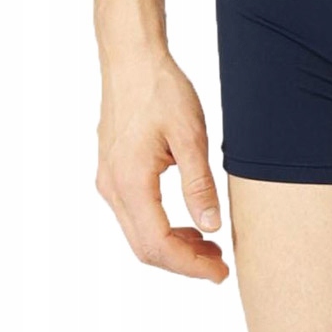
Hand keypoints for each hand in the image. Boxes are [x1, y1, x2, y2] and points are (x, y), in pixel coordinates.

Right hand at [94, 47, 228, 281]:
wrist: (132, 59)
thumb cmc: (162, 90)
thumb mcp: (191, 136)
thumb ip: (200, 185)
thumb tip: (211, 227)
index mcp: (131, 182)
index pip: (158, 244)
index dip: (191, 266)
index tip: (221, 273)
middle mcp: (113, 187)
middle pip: (145, 247)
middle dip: (184, 263)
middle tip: (221, 267)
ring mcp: (109, 181)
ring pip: (139, 234)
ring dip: (175, 248)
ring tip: (212, 247)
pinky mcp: (114, 173)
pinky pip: (136, 216)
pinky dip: (163, 229)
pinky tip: (192, 226)